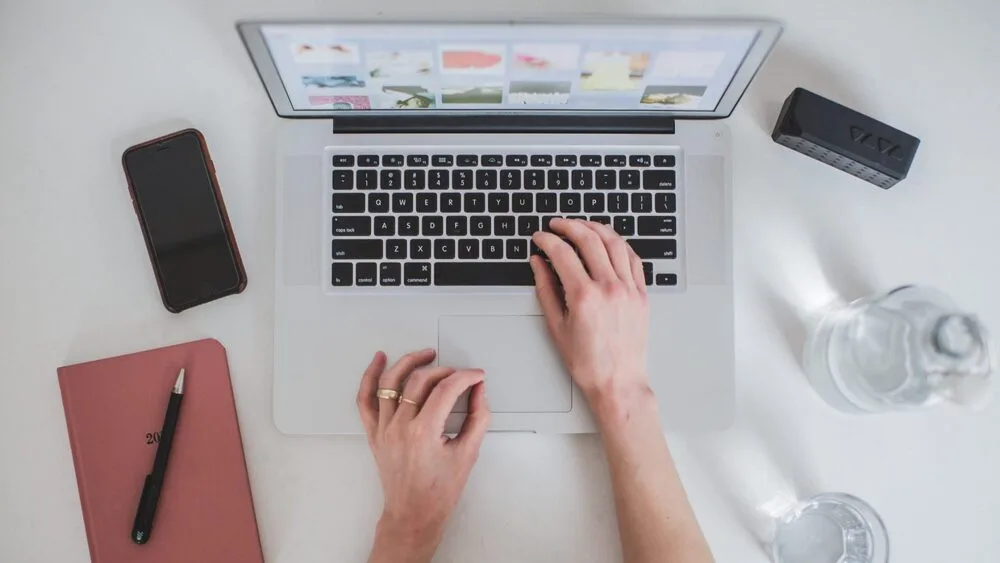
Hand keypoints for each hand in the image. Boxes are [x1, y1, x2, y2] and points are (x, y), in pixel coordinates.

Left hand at [356, 349, 490, 562]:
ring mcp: (384, 428)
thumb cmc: (438, 492)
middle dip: (444, 370)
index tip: (476, 376)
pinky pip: (365, 398)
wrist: (413, 514)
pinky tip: (379, 360)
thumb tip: (479, 391)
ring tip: (425, 354)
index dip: (466, 377)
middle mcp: (400, 427)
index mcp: (424, 433)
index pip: (447, 389)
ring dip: (409, 362)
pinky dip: (370, 376)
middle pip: (420, 381)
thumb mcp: (468, 454)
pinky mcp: (374, 432)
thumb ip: (478, 418)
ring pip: (390, 382)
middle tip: (459, 374)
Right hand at [530, 218, 651, 412]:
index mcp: (584, 296)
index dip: (547, 240)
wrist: (617, 382)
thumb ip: (546, 288)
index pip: (562, 253)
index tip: (539, 237)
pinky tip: (609, 242)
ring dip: (596, 228)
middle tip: (557, 224)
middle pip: (589, 239)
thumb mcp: (556, 326)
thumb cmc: (587, 362)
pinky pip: (633, 258)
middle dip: (569, 226)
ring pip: (614, 243)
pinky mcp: (642, 294)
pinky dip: (619, 245)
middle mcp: (609, 288)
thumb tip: (538, 263)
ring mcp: (629, 289)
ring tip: (582, 225)